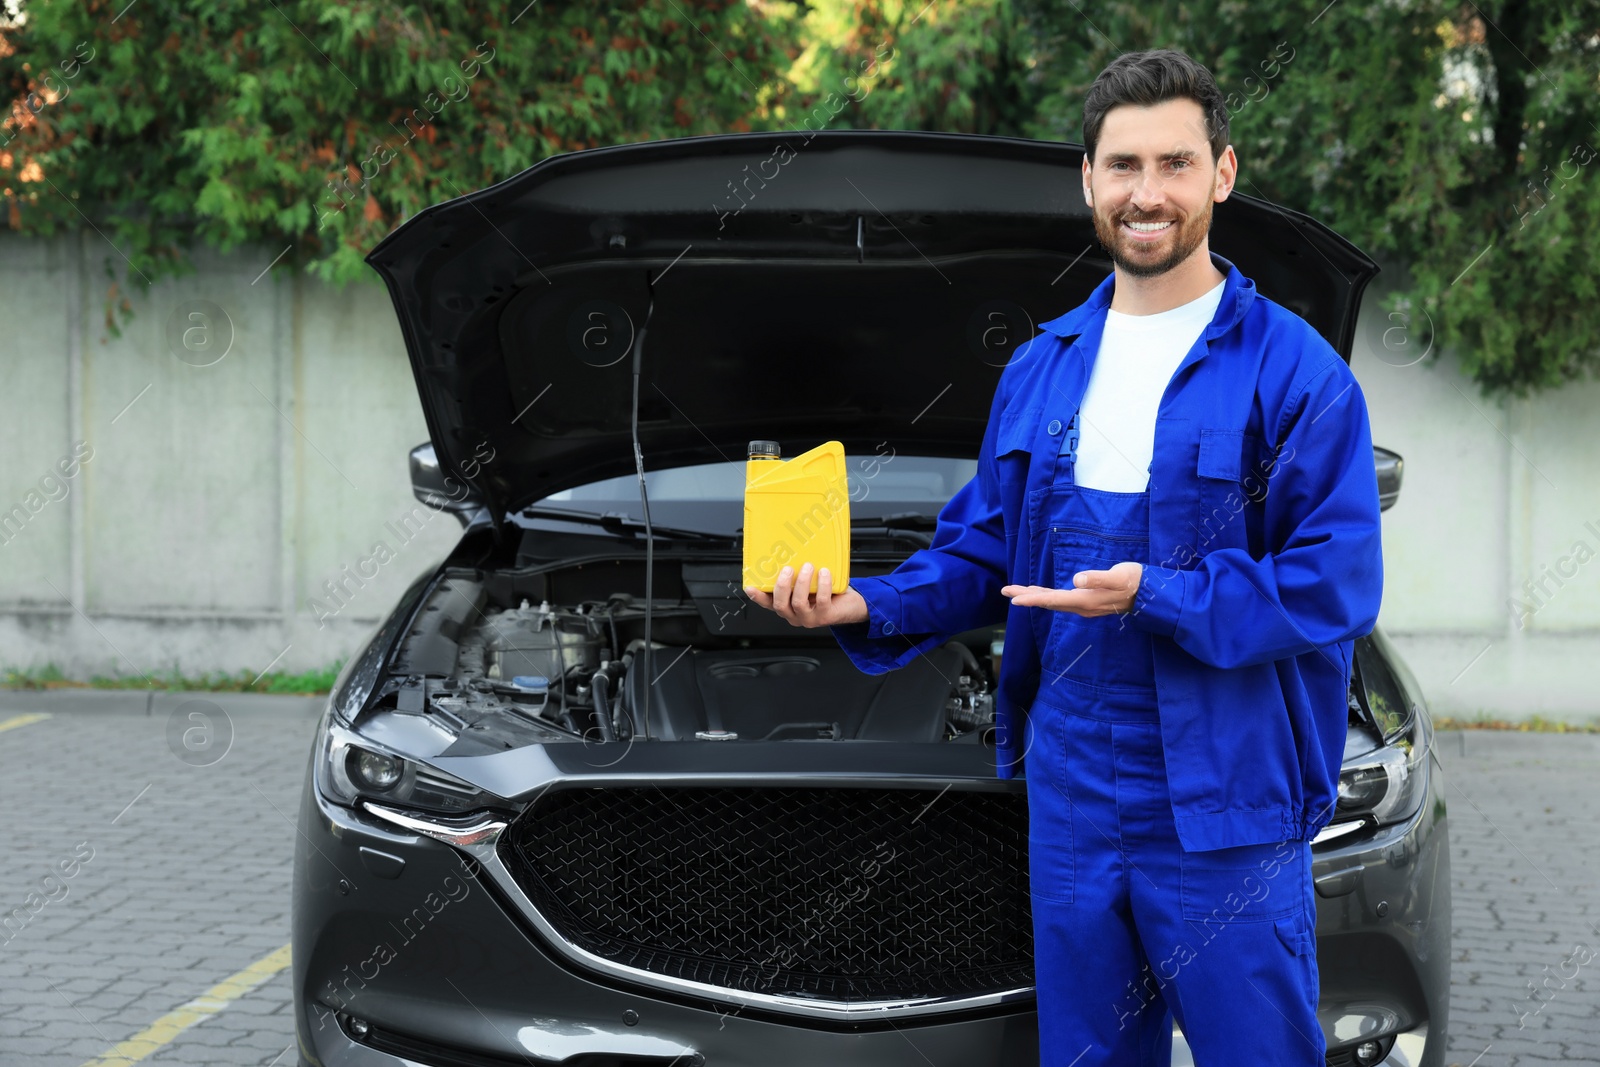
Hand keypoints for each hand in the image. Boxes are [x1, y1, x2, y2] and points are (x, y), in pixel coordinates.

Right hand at [745, 563, 868, 627]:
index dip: (757, 596)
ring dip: (802, 583)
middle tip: (788, 569)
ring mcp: (808, 618)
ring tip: (808, 567)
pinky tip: (825, 573)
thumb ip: (797, 575)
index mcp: (787, 606)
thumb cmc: (827, 591)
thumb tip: (790, 551)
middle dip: (782, 586)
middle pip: (780, 605)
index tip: (750, 587)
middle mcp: (795, 614)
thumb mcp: (808, 583)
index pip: (767, 603)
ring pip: (799, 603)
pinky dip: (823, 585)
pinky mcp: (824, 617)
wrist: (849, 604)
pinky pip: (822, 601)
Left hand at [1002, 561, 1141, 616]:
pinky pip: (1061, 600)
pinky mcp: (1088, 602)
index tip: (1013, 598)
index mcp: (1085, 600)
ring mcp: (1084, 606)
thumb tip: (1077, 579)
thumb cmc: (1135, 582)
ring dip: (1035, 597)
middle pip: (1048, 602)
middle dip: (1026, 597)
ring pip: (1054, 602)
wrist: (1150, 595)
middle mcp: (1081, 606)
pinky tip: (1042, 593)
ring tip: (1017, 592)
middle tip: (1005, 591)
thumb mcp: (1119, 576)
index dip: (1032, 598)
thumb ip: (1099, 578)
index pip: (1053, 600)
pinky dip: (1047, 596)